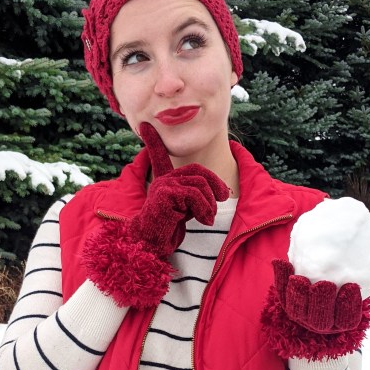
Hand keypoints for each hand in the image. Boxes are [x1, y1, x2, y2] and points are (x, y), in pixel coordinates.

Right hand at [81, 124, 228, 308]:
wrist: (152, 244)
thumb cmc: (169, 230)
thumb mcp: (187, 209)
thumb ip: (198, 195)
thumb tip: (225, 191)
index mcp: (165, 181)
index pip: (159, 156)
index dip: (153, 141)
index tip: (144, 125)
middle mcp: (162, 179)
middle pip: (198, 171)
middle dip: (215, 184)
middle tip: (223, 198)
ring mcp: (163, 185)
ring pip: (200, 183)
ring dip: (210, 202)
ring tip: (208, 217)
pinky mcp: (165, 193)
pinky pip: (195, 195)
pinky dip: (205, 208)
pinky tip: (203, 220)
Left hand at [272, 260, 369, 332]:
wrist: (316, 290)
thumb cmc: (344, 288)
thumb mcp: (361, 285)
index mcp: (341, 320)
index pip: (347, 320)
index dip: (349, 306)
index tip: (352, 287)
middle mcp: (321, 323)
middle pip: (321, 320)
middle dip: (323, 303)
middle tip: (326, 284)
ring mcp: (301, 316)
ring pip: (298, 311)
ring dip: (299, 295)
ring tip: (300, 279)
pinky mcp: (284, 303)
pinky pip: (280, 294)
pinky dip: (280, 279)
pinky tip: (281, 262)